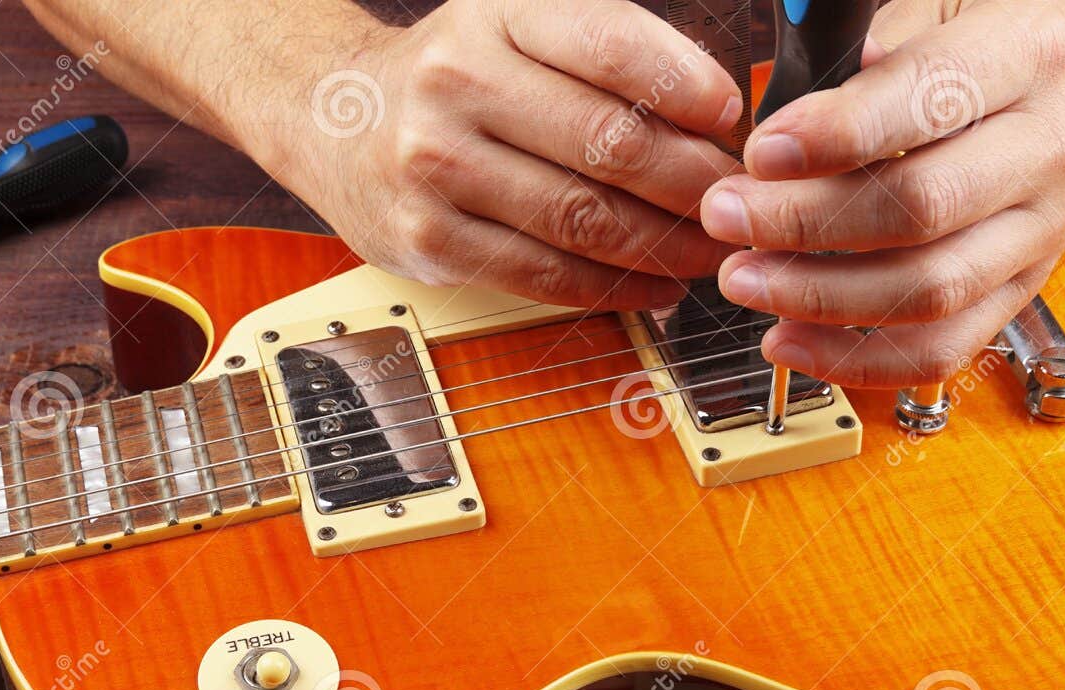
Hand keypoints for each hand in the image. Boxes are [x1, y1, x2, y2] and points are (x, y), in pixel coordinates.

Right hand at [287, 0, 744, 310]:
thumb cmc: (450, 78)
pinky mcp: (430, 240)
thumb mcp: (514, 29)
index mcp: (496, 17)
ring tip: (706, 251)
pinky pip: (544, 274)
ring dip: (662, 245)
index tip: (733, 119)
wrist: (331, 119)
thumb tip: (715, 120)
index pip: (610, 44)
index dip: (686, 85)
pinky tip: (653, 285)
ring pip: (582, 219)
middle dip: (690, 181)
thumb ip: (603, 59)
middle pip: (608, 143)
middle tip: (733, 202)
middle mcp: (459, 85)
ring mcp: (438, 168)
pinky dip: (612, 287)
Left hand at [700, 0, 1064, 387]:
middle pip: (919, 210)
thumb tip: (800, 121)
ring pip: (928, 292)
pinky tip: (791, 342)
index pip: (928, 107)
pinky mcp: (1026, 285)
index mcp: (1032, 56)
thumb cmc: (1008, 25)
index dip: (835, 137)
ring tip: (745, 280)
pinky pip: (945, 347)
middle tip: (728, 217)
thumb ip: (881, 46)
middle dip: (803, 224)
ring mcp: (1045, 228)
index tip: (762, 153)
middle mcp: (1052, 148)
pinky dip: (861, 361)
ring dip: (820, 298)